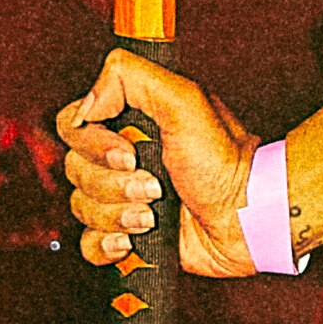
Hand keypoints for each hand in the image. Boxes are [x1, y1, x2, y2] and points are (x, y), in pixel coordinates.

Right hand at [57, 52, 256, 277]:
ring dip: (118, 213)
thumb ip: (130, 78)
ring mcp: (125, 197)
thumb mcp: (185, 100)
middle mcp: (124, 157)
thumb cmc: (227, 161)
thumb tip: (86, 103)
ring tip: (155, 214)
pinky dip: (106, 245)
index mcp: (131, 122)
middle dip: (113, 183)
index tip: (129, 154)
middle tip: (155, 185)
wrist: (249, 220)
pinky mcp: (131, 235)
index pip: (72, 125)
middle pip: (75, 169)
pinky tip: (133, 241)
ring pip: (82, 207)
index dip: (91, 144)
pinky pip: (89, 244)